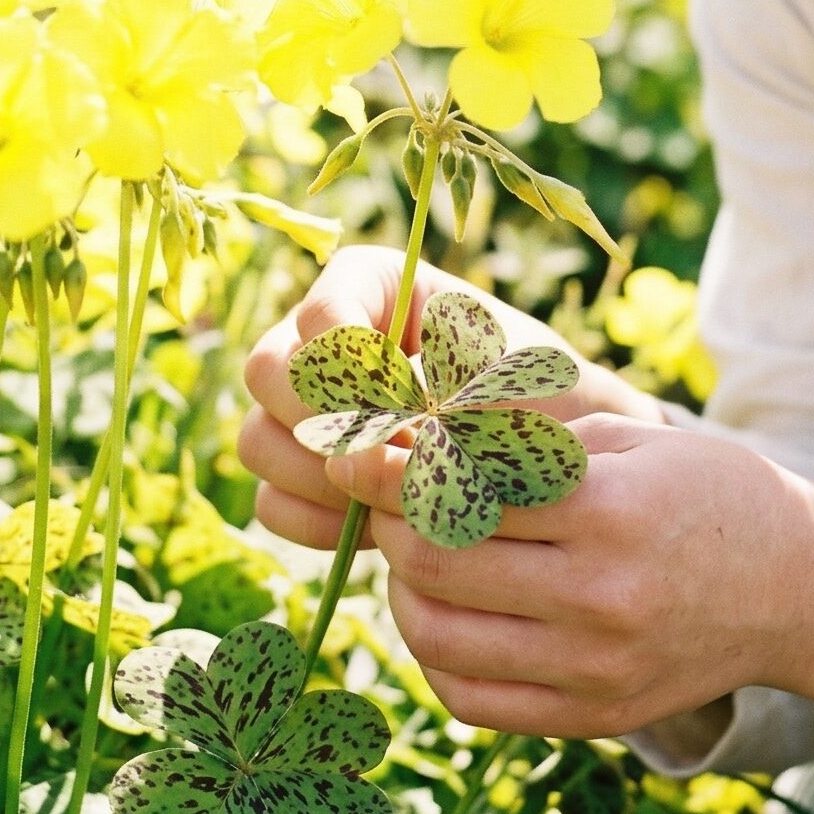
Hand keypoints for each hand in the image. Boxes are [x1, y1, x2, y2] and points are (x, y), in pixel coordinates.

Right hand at [238, 245, 666, 552]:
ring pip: (259, 440)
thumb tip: (358, 447)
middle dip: (330, 426)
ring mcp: (299, 409)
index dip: (356, 371)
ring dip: (321, 479)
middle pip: (269, 373)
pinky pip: (271, 503)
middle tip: (400, 458)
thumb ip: (433, 392)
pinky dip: (318, 524)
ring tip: (395, 493)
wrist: (553, 457)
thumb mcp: (501, 378)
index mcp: (368, 284)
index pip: (322, 315)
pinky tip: (376, 530)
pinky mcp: (300, 475)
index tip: (413, 406)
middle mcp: (317, 338)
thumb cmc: (537, 398)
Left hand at [321, 411, 797, 739]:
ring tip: (416, 552)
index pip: (460, 492)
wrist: (796, 588)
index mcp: (609, 511)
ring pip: (437, 637)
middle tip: (387, 496)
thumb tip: (404, 440)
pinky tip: (445, 611)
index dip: (390, 469)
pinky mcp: (591, 718)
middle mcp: (601, 598)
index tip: (354, 450)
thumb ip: (517, 442)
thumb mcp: (622, 438)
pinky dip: (433, 653)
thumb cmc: (700, 491)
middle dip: (388, 523)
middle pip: (434, 565)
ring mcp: (595, 670)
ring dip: (402, 588)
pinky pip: (469, 699)